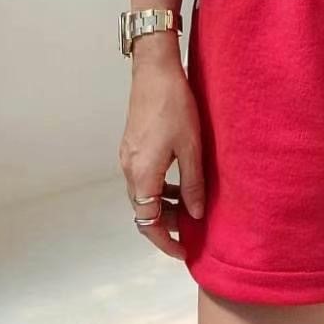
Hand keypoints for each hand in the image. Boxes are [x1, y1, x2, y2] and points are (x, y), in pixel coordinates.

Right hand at [118, 44, 204, 259]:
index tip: (183, 252)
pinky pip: (143, 178)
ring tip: (191, 207)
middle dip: (167, 224)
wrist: (155, 72)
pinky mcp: (132, 146)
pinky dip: (159, 188)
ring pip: (143, 194)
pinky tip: (181, 182)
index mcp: (142, 175)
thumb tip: (195, 213)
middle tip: (193, 229)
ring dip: (164, 205)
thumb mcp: (191, 147)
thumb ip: (193, 184)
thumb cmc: (174, 105)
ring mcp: (127, 157)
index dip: (165, 241)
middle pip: (143, 210)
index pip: (148, 222)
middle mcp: (128, 169)